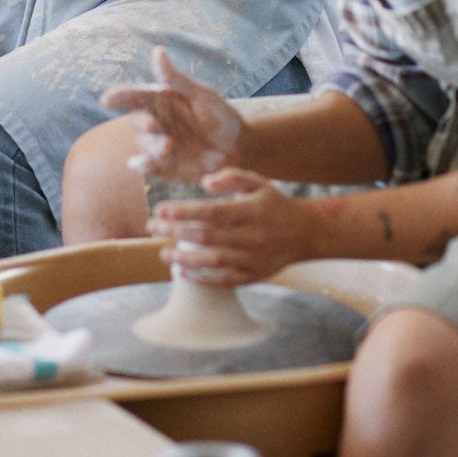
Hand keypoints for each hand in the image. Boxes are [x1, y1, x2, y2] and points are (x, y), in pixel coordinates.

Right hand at [101, 47, 243, 182]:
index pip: (135, 95)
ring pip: (144, 145)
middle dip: (141, 123)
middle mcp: (155, 122)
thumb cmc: (219, 116)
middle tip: (153, 125)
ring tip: (168, 147)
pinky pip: (148, 166)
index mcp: (161, 100)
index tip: (107, 99)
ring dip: (151, 146)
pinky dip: (142, 166)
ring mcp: (157, 145)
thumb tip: (157, 51)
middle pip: (138, 121)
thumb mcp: (202, 95)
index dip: (120, 96)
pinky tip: (142, 165)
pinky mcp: (163, 167)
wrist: (238, 149)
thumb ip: (177, 79)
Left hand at [148, 167, 317, 286]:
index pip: (212, 212)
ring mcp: (254, 258)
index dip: (184, 211)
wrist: (306, 233)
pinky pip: (224, 280)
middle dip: (176, 232)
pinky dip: (202, 278)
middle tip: (152, 227)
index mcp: (252, 210)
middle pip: (208, 236)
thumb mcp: (258, 182)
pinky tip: (182, 271)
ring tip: (162, 252)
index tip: (161, 210)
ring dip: (185, 258)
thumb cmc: (274, 204)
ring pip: (214, 261)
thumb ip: (232, 176)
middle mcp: (253, 236)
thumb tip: (204, 182)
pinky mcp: (254, 276)